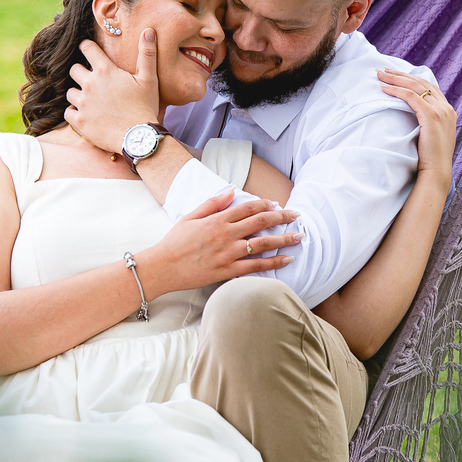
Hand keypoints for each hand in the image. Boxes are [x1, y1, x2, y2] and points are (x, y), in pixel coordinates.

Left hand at [66, 29, 159, 152]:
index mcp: (105, 71)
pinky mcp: (79, 121)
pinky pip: (68, 112)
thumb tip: (148, 31)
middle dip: (81, 72)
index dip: (87, 47)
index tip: (90, 51)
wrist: (138, 137)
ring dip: (79, 94)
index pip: (87, 48)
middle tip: (94, 81)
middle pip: (74, 70)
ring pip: (70, 92)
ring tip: (93, 101)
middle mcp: (90, 84)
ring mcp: (82, 103)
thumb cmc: (145, 107)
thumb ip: (147, 54)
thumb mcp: (149, 79)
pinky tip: (87, 115)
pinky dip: (75, 112)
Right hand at [137, 191, 303, 294]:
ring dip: (284, 239)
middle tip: (297, 215)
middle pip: (261, 222)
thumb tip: (231, 190)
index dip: (266, 204)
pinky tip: (287, 259)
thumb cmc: (174, 241)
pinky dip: (273, 263)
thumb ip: (213, 203)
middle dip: (282, 217)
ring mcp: (228, 253)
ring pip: (263, 244)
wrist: (162, 267)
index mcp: (218, 219)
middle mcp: (226, 235)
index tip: (277, 204)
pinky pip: (255, 266)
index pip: (249, 207)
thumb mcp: (191, 216)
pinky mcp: (228, 271)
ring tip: (299, 237)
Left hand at [378, 69, 456, 180]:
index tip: (396, 75)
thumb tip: (412, 117)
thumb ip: (428, 123)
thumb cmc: (430, 159)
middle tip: (384, 70)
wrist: (437, 172)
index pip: (429, 87)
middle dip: (401, 75)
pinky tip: (384, 89)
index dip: (411, 79)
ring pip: (415, 86)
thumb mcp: (432, 136)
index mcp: (448, 111)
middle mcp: (446, 108)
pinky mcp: (431, 116)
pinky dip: (396, 90)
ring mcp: (441, 110)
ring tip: (380, 75)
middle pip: (421, 83)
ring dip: (396, 79)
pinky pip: (411, 97)